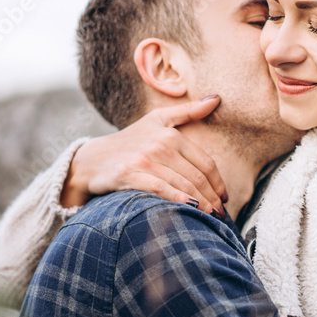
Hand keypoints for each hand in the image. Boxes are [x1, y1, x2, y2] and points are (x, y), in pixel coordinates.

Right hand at [60, 96, 227, 214]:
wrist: (92, 158)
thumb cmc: (130, 139)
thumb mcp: (158, 120)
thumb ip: (188, 112)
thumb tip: (216, 98)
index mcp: (171, 134)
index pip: (205, 162)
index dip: (218, 183)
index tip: (224, 197)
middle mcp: (159, 145)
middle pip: (196, 177)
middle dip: (212, 198)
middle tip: (220, 213)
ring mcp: (144, 160)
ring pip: (183, 185)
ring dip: (201, 205)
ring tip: (211, 217)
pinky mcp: (129, 174)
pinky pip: (160, 190)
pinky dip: (178, 201)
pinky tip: (190, 211)